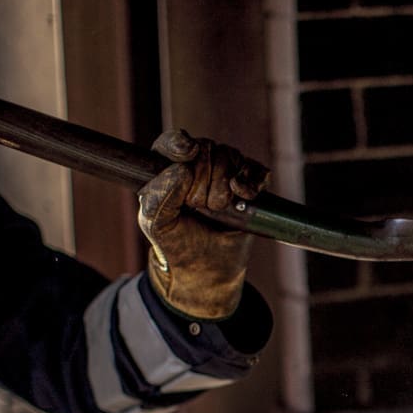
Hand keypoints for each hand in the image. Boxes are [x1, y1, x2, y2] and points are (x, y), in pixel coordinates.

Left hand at [138, 129, 270, 319]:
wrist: (207, 269)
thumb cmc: (178, 244)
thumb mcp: (155, 223)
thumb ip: (159, 194)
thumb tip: (183, 170)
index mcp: (169, 169)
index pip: (174, 143)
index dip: (181, 145)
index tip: (187, 155)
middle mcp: (197, 165)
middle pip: (206, 149)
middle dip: (203, 182)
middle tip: (198, 208)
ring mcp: (226, 173)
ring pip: (230, 156)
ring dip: (223, 187)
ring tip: (216, 210)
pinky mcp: (250, 185)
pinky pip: (257, 170)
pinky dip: (251, 181)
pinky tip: (242, 195)